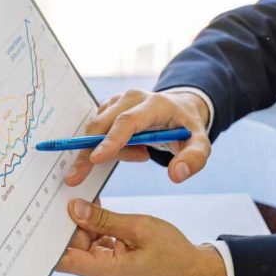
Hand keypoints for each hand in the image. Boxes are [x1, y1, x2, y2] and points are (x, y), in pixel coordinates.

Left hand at [55, 198, 227, 275]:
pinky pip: (92, 241)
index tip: (43, 216)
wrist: (188, 268)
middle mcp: (98, 273)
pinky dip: (94, 226)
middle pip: (70, 244)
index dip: (48, 239)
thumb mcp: (138, 227)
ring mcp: (101, 268)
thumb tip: (75, 209)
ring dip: (83, 221)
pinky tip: (97, 209)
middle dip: (69, 220)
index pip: (62, 260)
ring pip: (81, 240)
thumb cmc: (170, 252)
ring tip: (87, 198)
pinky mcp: (106, 262)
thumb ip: (104, 219)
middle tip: (69, 193)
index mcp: (104, 270)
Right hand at [65, 89, 210, 186]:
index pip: (127, 122)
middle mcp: (132, 98)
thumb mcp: (200, 144)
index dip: (110, 140)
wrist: (179, 110)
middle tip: (76, 177)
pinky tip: (133, 150)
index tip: (94, 159)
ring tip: (141, 155)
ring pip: (98, 130)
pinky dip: (108, 147)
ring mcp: (118, 101)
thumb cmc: (187, 129)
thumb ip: (194, 159)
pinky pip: (98, 131)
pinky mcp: (109, 107)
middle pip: (102, 125)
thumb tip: (176, 174)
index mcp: (155, 104)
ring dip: (110, 151)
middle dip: (87, 152)